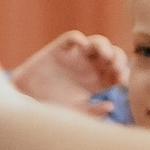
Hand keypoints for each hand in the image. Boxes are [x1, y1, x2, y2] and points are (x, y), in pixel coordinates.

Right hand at [13, 31, 127, 113]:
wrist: (26, 97)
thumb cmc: (52, 106)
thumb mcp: (75, 111)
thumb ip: (92, 110)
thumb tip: (111, 106)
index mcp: (98, 81)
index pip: (118, 72)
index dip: (122, 74)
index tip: (121, 82)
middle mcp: (90, 66)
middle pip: (112, 54)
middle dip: (118, 58)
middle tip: (116, 67)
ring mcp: (76, 56)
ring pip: (97, 42)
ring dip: (104, 46)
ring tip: (105, 56)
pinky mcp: (60, 49)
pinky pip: (74, 38)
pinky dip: (79, 39)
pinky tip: (83, 47)